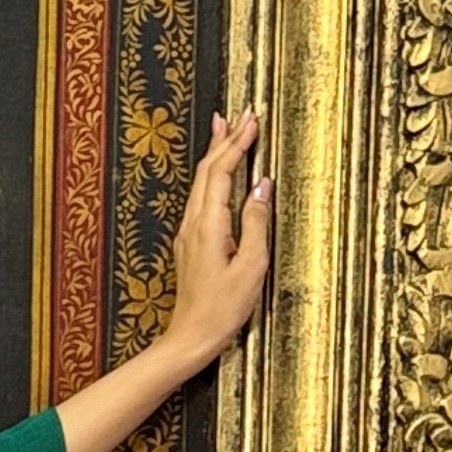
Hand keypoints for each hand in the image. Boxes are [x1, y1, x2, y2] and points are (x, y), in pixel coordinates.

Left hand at [164, 110, 274, 364]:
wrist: (191, 337)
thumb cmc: (223, 309)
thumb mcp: (251, 267)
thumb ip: (256, 223)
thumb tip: (262, 186)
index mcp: (208, 225)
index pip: (221, 172)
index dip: (237, 144)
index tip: (252, 120)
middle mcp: (193, 224)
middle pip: (206, 171)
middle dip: (225, 140)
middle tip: (241, 114)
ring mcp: (189, 234)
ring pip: (201, 183)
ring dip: (216, 155)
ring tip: (226, 130)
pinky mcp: (191, 244)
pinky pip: (201, 198)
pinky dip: (213, 177)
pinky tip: (220, 175)